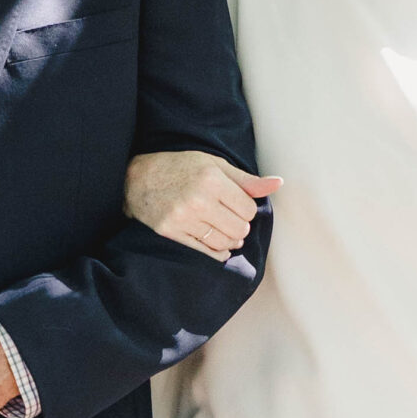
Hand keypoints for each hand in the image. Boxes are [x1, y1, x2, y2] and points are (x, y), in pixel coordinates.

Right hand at [123, 150, 280, 259]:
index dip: (246, 209)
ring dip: (230, 240)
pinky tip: (218, 244)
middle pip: (240, 229)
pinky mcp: (171, 233)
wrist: (138, 178)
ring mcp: (183, 219)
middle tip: (230, 217)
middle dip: (240, 225)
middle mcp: (198, 200)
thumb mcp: (214, 165)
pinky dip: (218, 251)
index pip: (249, 209)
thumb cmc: (181, 168)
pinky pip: (206, 252)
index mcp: (212, 180)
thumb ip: (247, 180)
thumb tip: (278, 184)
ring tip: (224, 229)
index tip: (237, 204)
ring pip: (225, 243)